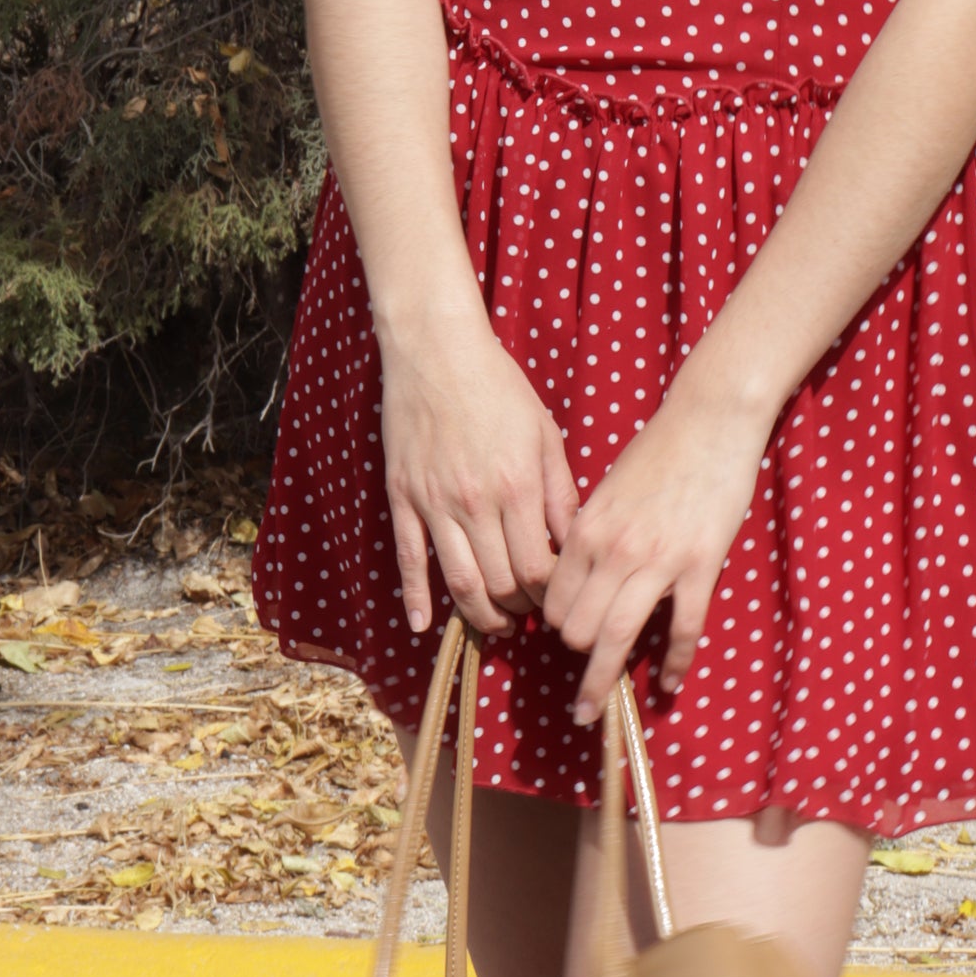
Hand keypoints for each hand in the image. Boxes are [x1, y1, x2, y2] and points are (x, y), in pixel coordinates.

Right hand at [380, 308, 579, 637]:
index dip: (548, 594)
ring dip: (478, 614)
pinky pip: (409, 558)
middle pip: (500, 582)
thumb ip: (559, 491)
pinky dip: (416, 597)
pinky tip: (423, 624)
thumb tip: (571, 541)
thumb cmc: (497, 387)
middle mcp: (477, 502)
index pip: (537, 568)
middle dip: (518, 608)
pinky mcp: (404, 497)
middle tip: (528, 615)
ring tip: (494, 625)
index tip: (555, 597)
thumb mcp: (544, 433)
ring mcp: (435, 502)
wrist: (437, 351)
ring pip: (458, 581)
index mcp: (518, 486)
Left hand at [542, 390, 772, 723]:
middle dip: (579, 657)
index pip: (556, 602)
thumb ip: (588, 536)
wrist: (709, 420)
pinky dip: (674, 664)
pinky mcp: (700, 564)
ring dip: (603, 681)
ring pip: (619, 637)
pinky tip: (669, 684)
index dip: (558, 627)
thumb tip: (576, 582)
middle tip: (585, 673)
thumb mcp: (606, 491)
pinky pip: (683, 629)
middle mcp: (615, 548)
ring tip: (596, 710)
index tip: (567, 640)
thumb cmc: (657, 450)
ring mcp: (659, 559)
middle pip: (579, 629)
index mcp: (587, 528)